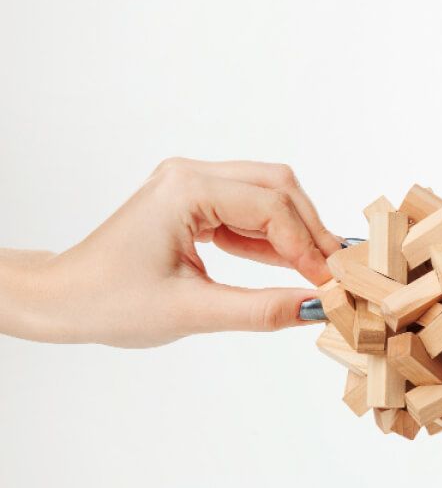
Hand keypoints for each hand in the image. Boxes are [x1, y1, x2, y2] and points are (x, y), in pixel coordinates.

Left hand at [2, 158, 342, 346]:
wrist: (61, 299)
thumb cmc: (108, 302)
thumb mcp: (191, 312)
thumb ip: (261, 309)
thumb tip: (316, 308)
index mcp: (185, 190)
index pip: (271, 208)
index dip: (308, 246)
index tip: (331, 284)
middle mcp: (190, 175)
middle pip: (278, 188)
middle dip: (311, 230)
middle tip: (335, 273)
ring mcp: (191, 185)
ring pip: (268, 195)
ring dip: (295, 233)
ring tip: (317, 273)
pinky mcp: (193, 202)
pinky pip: (249, 211)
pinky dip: (272, 239)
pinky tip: (287, 267)